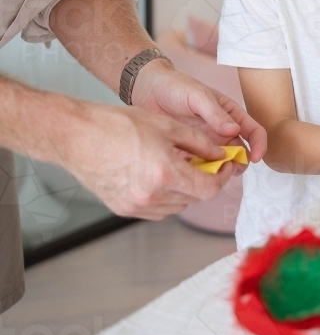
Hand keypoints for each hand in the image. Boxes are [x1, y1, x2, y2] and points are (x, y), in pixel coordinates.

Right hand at [61, 100, 234, 218]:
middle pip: (194, 198)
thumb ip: (198, 142)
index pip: (208, 189)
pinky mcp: (124, 209)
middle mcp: (152, 196)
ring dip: (185, 189)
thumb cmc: (117, 125)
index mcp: (166, 173)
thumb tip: (218, 153)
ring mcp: (137, 206)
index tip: (226, 166)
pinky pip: (157, 209)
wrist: (77, 136)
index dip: (222, 177)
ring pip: (176, 205)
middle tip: (206, 162)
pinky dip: (166, 196)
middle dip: (204, 180)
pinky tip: (160, 176)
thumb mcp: (166, 125)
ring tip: (179, 166)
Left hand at [131, 60, 265, 163]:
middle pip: (240, 154)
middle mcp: (221, 132)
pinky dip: (199, 174)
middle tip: (228, 169)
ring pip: (220, 165)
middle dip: (238, 164)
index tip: (256, 157)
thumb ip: (216, 113)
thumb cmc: (176, 86)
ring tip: (208, 173)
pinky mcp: (189, 154)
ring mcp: (206, 144)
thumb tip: (235, 131)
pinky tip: (190, 173)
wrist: (147, 90)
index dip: (259, 145)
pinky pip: (199, 169)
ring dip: (219, 172)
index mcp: (230, 115)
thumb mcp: (198, 96)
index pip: (253, 131)